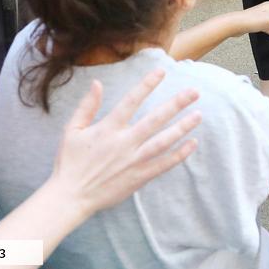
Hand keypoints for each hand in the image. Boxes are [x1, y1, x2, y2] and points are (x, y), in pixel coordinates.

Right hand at [50, 69, 200, 220]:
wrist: (69, 197)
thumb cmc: (70, 162)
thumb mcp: (72, 130)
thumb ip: (87, 106)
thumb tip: (97, 82)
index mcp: (108, 129)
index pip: (131, 101)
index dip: (147, 85)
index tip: (162, 71)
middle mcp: (124, 143)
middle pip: (155, 119)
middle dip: (176, 104)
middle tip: (194, 92)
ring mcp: (133, 161)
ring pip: (163, 141)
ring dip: (182, 128)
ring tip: (198, 115)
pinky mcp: (138, 177)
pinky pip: (162, 164)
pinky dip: (179, 155)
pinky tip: (192, 144)